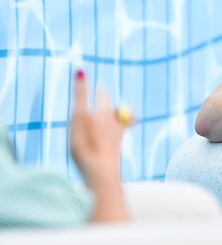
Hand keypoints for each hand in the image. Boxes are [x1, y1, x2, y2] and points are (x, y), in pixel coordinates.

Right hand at [69, 70, 127, 188]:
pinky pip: (117, 134)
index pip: (102, 94)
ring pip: (116, 119)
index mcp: (105, 111)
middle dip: (105, 101)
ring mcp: (118, 135)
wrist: (101, 173)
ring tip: (108, 112)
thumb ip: (81, 94)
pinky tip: (114, 133)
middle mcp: (115, 121)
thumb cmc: (87, 144)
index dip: (97, 89)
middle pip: (110, 107)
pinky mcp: (117, 149)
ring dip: (111, 114)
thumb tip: (82, 71)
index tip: (97, 85)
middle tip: (101, 95)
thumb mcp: (79, 116)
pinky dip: (115, 129)